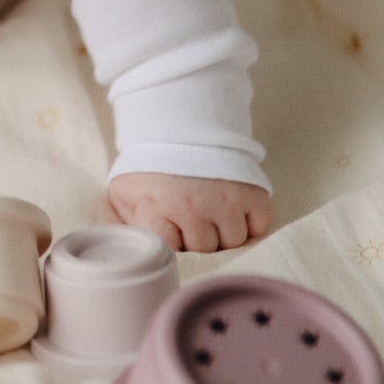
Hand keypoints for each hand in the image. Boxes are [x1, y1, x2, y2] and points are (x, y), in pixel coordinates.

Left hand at [106, 172, 271, 252]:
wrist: (182, 129)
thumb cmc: (151, 168)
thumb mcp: (125, 193)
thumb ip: (124, 225)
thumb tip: (128, 255)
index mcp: (157, 208)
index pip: (170, 251)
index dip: (170, 243)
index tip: (168, 231)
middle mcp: (193, 208)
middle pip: (203, 250)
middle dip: (196, 238)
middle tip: (189, 218)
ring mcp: (226, 202)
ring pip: (233, 243)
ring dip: (222, 233)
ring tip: (209, 213)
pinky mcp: (253, 195)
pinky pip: (258, 228)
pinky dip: (248, 224)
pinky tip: (231, 210)